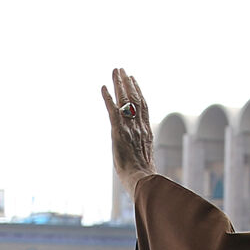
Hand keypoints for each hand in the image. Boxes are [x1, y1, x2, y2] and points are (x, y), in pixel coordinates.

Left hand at [101, 68, 155, 193]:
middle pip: (134, 99)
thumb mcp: (146, 158)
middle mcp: (139, 126)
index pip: (143, 106)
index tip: (133, 80)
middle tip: (121, 70)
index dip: (138, 91)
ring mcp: (129, 128)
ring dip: (119, 85)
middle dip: (127, 83)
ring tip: (115, 72)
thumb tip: (141, 151)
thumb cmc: (143, 175)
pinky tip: (103, 88)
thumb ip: (143, 148)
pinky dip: (107, 98)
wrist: (141, 179)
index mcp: (147, 131)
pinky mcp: (118, 132)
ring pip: (125, 100)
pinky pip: (112, 111)